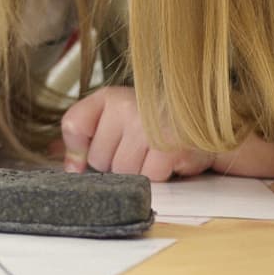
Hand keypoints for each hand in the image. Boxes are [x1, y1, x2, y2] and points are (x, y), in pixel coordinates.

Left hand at [61, 86, 212, 180]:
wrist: (208, 125)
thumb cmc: (157, 125)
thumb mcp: (117, 121)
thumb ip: (86, 138)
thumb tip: (65, 166)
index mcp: (109, 96)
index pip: (73, 126)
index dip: (77, 150)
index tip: (84, 160)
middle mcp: (126, 104)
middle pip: (98, 159)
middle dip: (117, 163)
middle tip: (139, 150)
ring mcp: (148, 125)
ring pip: (122, 171)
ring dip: (138, 171)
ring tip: (153, 154)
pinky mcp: (169, 146)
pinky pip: (148, 177)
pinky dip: (159, 176)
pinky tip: (168, 160)